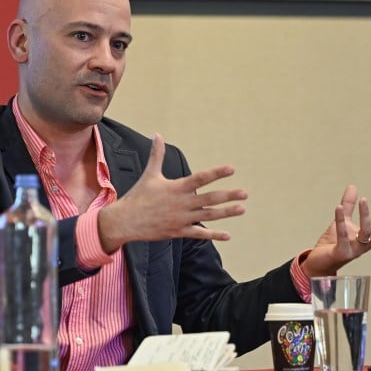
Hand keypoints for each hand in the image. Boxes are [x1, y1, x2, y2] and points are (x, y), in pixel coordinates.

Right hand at [98, 134, 247, 252]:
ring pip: (208, 216)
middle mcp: (181, 203)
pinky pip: (199, 234)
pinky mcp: (178, 231)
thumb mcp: (149, 174)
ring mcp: (181, 219)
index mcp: (176, 188)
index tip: (231, 169)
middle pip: (209, 199)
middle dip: (228, 195)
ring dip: (226, 213)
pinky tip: (227, 235)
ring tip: (242, 209)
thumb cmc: (138, 196)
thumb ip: (157, 155)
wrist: (125, 221)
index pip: (200, 178)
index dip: (216, 173)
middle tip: (245, 193)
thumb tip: (157, 135)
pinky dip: (213, 235)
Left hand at [301, 185, 370, 276]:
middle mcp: (364, 245)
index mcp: (367, 238)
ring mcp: (354, 250)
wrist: (318, 263)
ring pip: (365, 234)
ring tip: (363, 200)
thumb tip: (353, 186)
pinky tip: (338, 208)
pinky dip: (341, 221)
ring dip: (365, 216)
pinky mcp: (341, 253)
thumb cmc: (333, 244)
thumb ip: (348, 206)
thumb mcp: (343, 221)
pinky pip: (343, 236)